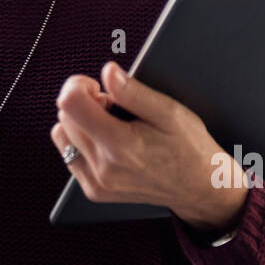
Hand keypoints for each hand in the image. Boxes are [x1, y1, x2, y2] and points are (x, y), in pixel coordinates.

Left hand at [52, 61, 249, 232]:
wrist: (200, 189)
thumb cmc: (189, 148)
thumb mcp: (169, 112)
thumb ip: (134, 92)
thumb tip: (108, 72)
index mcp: (121, 146)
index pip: (71, 104)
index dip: (79, 85)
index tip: (97, 86)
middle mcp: (103, 168)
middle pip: (65, 116)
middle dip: (85, 102)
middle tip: (115, 106)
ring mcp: (97, 183)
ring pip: (63, 134)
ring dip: (81, 121)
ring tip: (112, 124)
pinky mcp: (94, 191)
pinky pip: (69, 154)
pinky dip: (82, 140)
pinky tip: (107, 141)